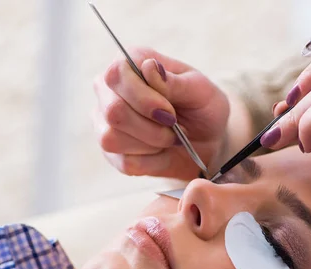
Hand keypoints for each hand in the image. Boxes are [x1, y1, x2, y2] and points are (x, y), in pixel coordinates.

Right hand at [93, 48, 229, 179]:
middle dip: (152, 127)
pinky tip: (162, 152)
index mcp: (128, 65)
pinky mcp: (110, 152)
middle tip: (175, 127)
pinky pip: (124, 162)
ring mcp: (104, 122)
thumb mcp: (200, 91)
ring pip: (113, 139)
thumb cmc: (202, 109)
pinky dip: (152, 161)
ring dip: (152, 144)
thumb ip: (175, 81)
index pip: (116, 75)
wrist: (206, 142)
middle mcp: (109, 91)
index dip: (142, 97)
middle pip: (114, 111)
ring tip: (171, 138)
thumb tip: (148, 67)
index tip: (170, 112)